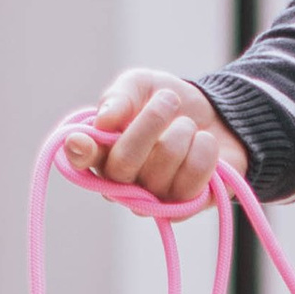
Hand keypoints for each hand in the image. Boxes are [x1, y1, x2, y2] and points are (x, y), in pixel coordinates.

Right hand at [63, 70, 246, 204]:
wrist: (216, 117)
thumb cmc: (168, 103)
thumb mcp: (142, 86)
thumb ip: (120, 97)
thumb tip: (104, 120)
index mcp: (101, 151)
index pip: (81, 159)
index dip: (78, 152)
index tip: (81, 140)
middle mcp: (120, 182)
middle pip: (124, 161)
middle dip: (150, 121)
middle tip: (169, 99)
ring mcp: (151, 199)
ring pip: (164, 162)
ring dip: (183, 131)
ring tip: (187, 125)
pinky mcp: (184, 207)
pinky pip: (193, 175)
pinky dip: (204, 148)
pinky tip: (203, 143)